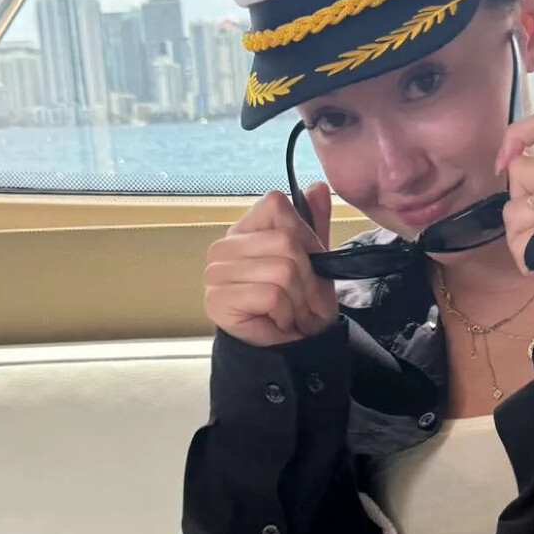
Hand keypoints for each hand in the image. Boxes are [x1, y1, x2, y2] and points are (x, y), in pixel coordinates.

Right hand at [204, 183, 339, 346]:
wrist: (290, 348)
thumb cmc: (299, 302)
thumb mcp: (315, 258)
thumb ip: (314, 222)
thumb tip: (318, 186)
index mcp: (245, 230)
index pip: (277, 205)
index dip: (306, 236)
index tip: (312, 265)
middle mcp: (224, 246)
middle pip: (286, 242)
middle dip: (309, 278)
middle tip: (306, 301)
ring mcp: (216, 273)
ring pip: (282, 270)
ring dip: (299, 300)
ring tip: (294, 313)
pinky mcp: (217, 300)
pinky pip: (271, 295)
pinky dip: (286, 313)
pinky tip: (279, 322)